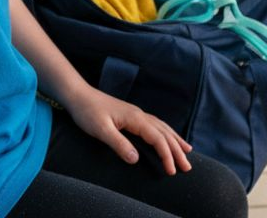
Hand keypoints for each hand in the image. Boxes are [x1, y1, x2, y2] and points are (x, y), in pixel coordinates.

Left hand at [64, 87, 192, 174]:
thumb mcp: (101, 130)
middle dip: (177, 150)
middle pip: (164, 133)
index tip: (172, 171)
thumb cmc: (87, 112)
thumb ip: (118, 144)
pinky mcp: (131, 116)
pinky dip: (165, 132)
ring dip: (175, 140)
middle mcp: (140, 115)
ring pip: (162, 127)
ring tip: (187, 151)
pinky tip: (167, 136)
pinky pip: (155, 125)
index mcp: (135, 119)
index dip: (167, 155)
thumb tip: (136, 159)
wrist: (78, 95)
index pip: (157, 139)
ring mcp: (136, 114)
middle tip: (188, 167)